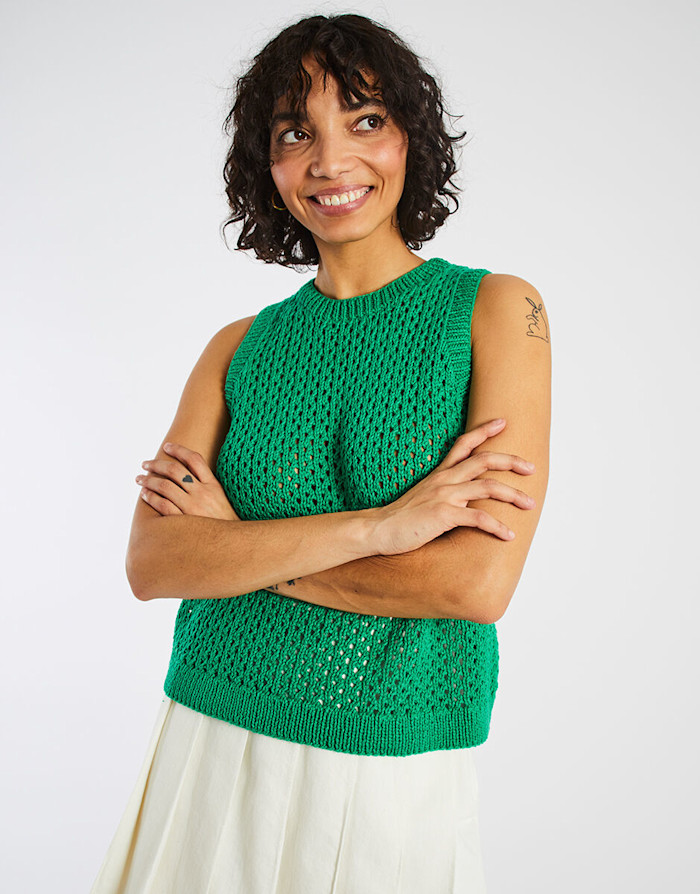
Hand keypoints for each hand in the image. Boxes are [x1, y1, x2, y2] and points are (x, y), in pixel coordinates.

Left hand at [135, 442, 240, 519]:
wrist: (232, 546)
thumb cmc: (225, 524)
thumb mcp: (222, 501)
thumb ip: (208, 486)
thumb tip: (189, 475)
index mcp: (214, 486)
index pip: (194, 459)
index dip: (179, 450)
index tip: (166, 447)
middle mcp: (203, 493)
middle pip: (175, 470)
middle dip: (157, 464)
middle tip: (145, 464)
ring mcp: (193, 508)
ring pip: (165, 486)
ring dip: (149, 480)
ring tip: (140, 479)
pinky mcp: (184, 522)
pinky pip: (162, 505)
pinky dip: (151, 497)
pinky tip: (144, 494)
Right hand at [368, 418, 535, 555]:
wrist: (378, 529)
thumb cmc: (400, 518)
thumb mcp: (423, 497)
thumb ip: (442, 492)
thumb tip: (463, 497)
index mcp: (439, 474)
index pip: (463, 444)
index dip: (485, 431)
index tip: (504, 422)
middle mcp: (444, 480)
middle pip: (485, 460)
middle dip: (512, 461)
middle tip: (531, 468)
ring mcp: (444, 496)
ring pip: (488, 487)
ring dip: (514, 495)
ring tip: (530, 504)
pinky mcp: (444, 515)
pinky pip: (479, 517)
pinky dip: (497, 526)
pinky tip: (508, 535)